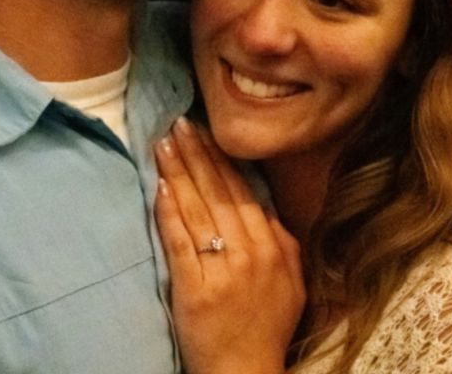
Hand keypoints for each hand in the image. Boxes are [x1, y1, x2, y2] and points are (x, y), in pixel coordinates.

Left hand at [155, 117, 304, 373]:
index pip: (242, 190)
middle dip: (196, 153)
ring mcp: (222, 269)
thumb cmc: (266, 327)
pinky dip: (169, 210)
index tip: (203, 131)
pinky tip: (160, 185)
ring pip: (198, 208)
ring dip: (179, 171)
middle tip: (178, 124)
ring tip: (163, 143)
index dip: (220, 158)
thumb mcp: (292, 282)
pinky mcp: (194, 288)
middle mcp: (250, 252)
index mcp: (273, 245)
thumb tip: (263, 206)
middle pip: (218, 191)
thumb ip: (283, 240)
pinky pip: (180, 240)